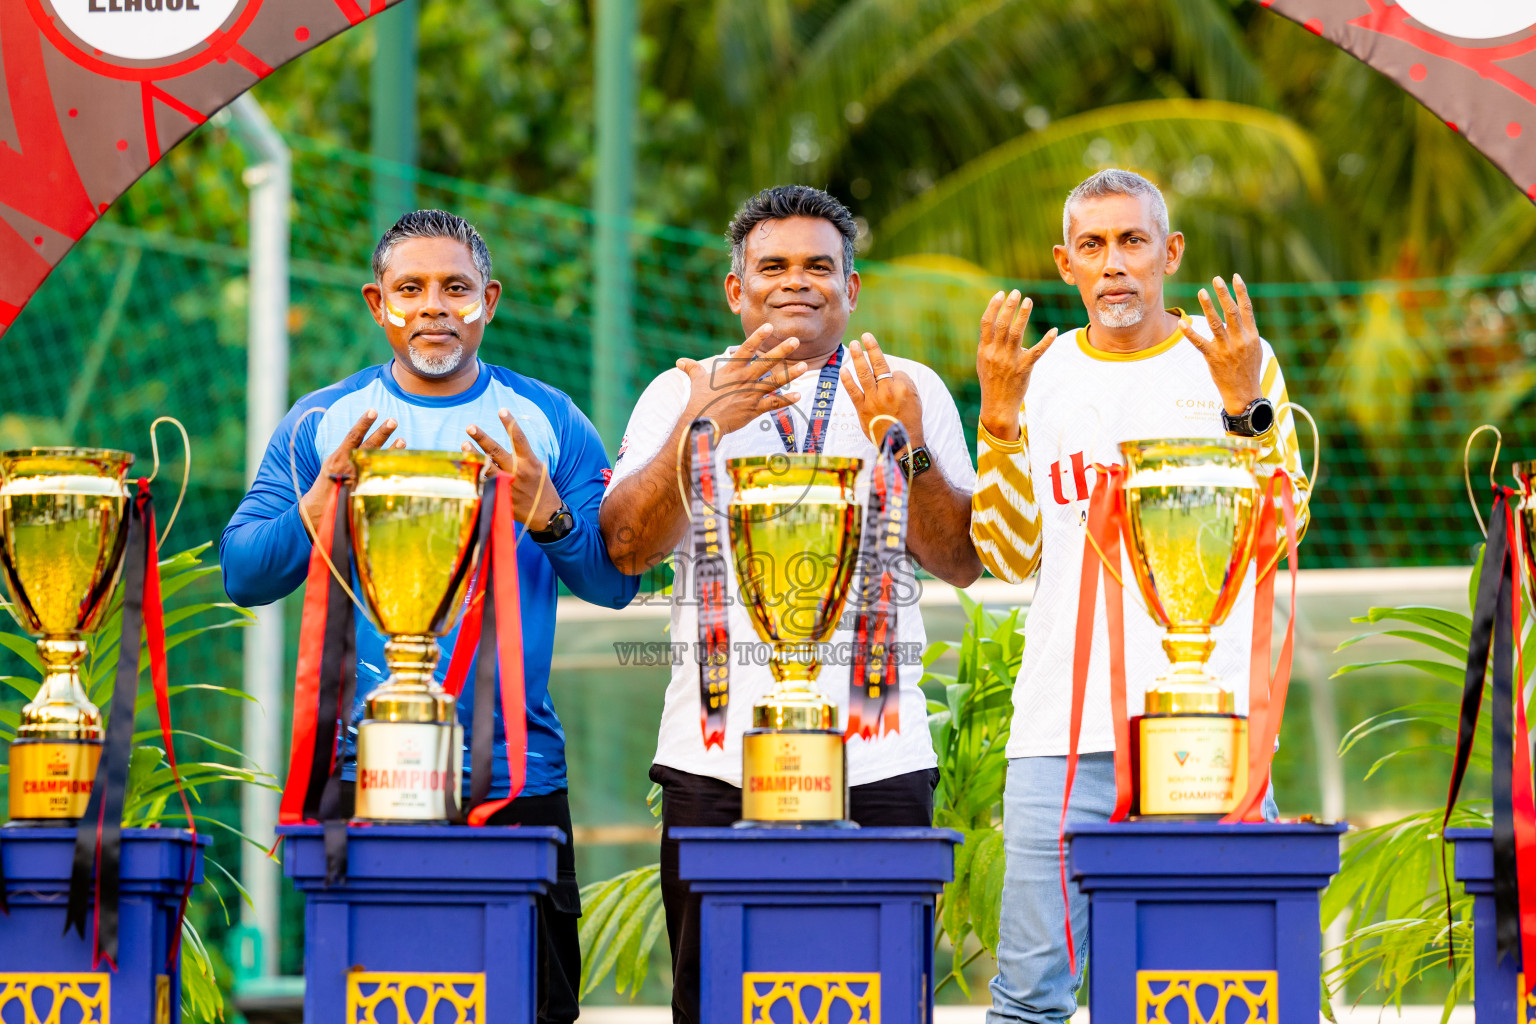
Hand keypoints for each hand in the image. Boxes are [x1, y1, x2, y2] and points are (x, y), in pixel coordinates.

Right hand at [300, 410, 403, 529]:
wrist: (318, 511)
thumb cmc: (327, 486)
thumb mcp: (331, 467)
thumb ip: (346, 455)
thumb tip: (365, 443)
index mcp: (337, 458)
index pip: (352, 436)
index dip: (363, 423)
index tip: (373, 411)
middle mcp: (347, 467)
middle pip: (368, 446)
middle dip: (381, 432)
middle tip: (393, 420)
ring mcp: (357, 479)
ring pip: (376, 461)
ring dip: (391, 449)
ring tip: (402, 438)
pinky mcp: (363, 491)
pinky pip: (379, 478)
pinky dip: (389, 469)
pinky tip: (400, 463)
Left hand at [464, 409, 562, 528]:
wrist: (545, 514)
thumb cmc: (541, 486)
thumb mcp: (539, 467)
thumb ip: (523, 455)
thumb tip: (511, 438)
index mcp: (529, 462)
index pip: (519, 438)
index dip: (510, 423)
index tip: (502, 410)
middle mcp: (517, 471)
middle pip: (497, 451)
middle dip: (482, 438)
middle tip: (470, 426)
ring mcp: (507, 485)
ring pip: (486, 467)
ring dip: (474, 455)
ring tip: (463, 444)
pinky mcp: (500, 496)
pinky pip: (484, 484)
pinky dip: (475, 475)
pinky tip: (465, 467)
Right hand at [677, 322, 808, 435]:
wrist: (702, 423)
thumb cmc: (698, 401)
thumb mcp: (697, 381)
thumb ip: (693, 369)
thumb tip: (680, 362)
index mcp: (731, 369)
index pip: (746, 349)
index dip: (758, 336)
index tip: (770, 326)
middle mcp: (743, 379)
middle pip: (766, 362)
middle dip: (782, 350)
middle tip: (795, 340)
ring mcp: (750, 394)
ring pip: (774, 381)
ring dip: (790, 374)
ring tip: (804, 365)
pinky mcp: (754, 409)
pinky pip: (773, 403)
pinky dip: (786, 400)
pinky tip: (798, 395)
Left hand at [841, 334, 923, 451]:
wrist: (901, 443)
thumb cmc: (910, 420)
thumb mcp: (915, 399)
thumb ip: (904, 383)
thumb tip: (892, 374)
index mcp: (902, 387)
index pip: (892, 370)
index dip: (890, 369)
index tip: (880, 359)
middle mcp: (887, 391)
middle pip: (877, 365)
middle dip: (869, 348)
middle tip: (863, 336)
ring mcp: (873, 400)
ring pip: (864, 374)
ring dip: (857, 358)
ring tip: (853, 345)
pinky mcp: (862, 410)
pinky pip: (852, 392)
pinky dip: (847, 380)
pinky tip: (843, 369)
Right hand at [977, 290, 1057, 442]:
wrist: (997, 406)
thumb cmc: (991, 382)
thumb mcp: (984, 362)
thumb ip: (989, 344)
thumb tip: (997, 325)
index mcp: (984, 350)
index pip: (986, 323)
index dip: (993, 306)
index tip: (1000, 294)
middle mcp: (996, 353)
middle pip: (1002, 324)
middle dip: (1009, 306)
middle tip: (1017, 293)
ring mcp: (1010, 361)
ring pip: (1017, 333)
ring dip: (1023, 315)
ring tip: (1028, 301)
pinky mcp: (1024, 369)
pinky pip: (1037, 352)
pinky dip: (1046, 341)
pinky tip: (1053, 331)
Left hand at [1180, 274, 1263, 416]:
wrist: (1244, 393)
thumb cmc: (1248, 369)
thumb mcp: (1255, 348)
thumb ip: (1247, 330)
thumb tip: (1241, 312)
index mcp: (1252, 335)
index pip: (1247, 308)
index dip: (1241, 291)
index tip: (1234, 277)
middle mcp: (1240, 339)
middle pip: (1231, 312)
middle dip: (1223, 294)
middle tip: (1216, 279)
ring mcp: (1226, 349)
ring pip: (1215, 324)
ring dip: (1208, 306)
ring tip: (1201, 292)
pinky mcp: (1213, 358)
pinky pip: (1199, 343)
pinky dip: (1190, 332)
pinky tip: (1182, 323)